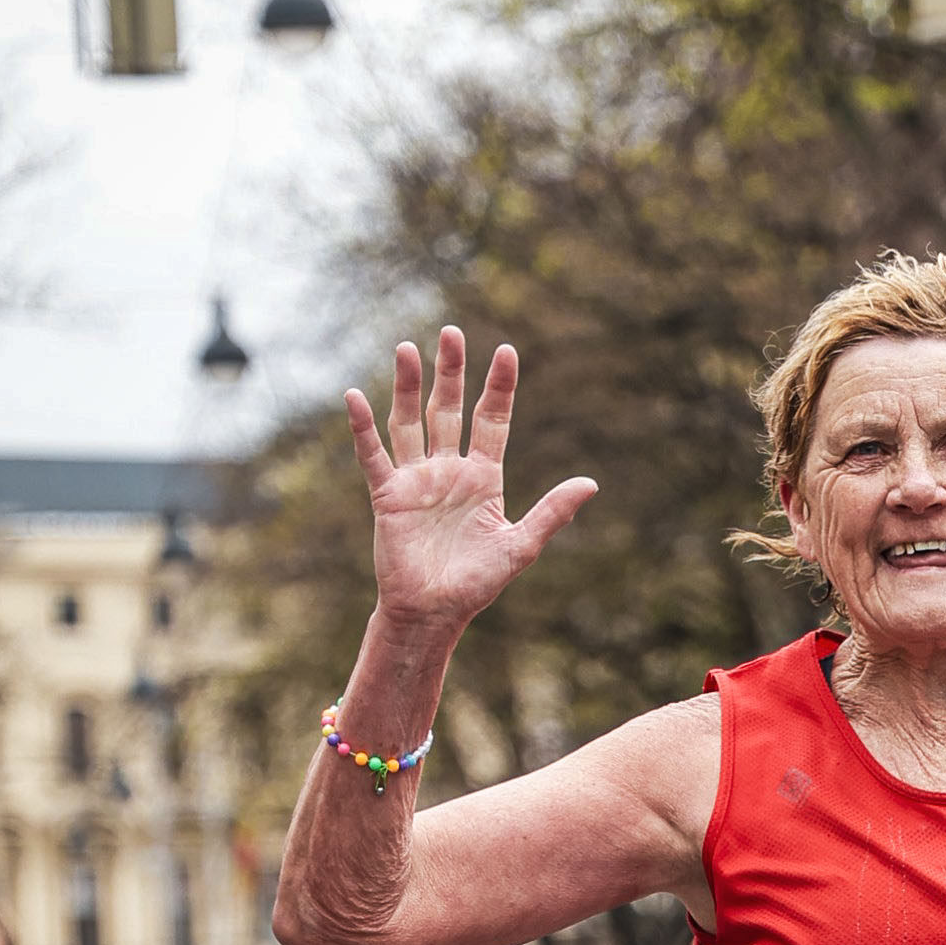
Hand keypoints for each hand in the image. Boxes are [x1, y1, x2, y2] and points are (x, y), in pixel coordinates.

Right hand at [346, 328, 596, 643]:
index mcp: (484, 478)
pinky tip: (355, 396)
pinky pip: (373, 455)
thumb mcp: (521, 545)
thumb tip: (591, 483)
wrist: (434, 613)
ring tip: (407, 347)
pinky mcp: (388, 495)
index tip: (506, 351)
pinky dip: (363, 427)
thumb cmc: (477, 584)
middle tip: (450, 331)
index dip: (498, 387)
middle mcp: (449, 470)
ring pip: (410, 421)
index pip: (492, 420)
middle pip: (449, 409)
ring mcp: (417, 479)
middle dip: (450, 371)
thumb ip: (553, 512)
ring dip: (407, 386)